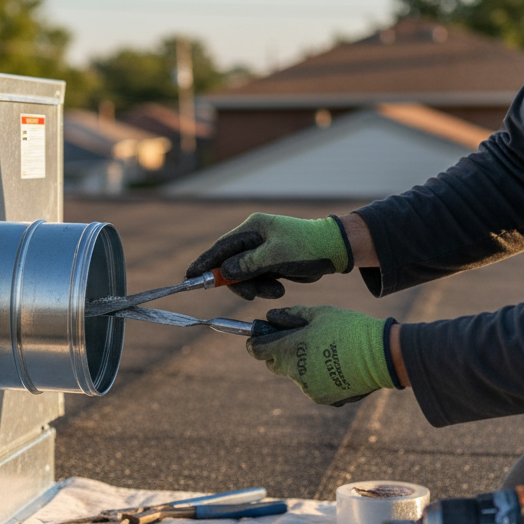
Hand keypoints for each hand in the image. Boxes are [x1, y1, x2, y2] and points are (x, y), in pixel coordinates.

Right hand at [186, 213, 351, 300]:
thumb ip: (247, 264)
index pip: (220, 247)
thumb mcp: (276, 256)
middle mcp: (254, 237)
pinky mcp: (271, 262)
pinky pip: (258, 278)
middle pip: (230, 264)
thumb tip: (223, 273)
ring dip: (256, 287)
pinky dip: (266, 287)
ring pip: (245, 275)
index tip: (188, 276)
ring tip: (276, 290)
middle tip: (249, 295)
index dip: (204, 262)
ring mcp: (262, 250)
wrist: (334, 251)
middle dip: (238, 282)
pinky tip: (280, 287)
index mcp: (253, 228)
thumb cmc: (307, 248)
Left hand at [247, 305, 398, 406]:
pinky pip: (313, 386)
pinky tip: (336, 365)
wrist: (381, 356)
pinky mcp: (322, 398)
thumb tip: (270, 316)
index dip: (256, 342)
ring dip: (302, 366)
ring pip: (296, 376)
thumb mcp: (319, 313)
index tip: (259, 337)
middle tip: (296, 340)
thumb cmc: (349, 329)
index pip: (257, 349)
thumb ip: (290, 315)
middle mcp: (294, 372)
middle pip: (274, 364)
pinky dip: (318, 377)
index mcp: (289, 349)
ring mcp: (308, 388)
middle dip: (279, 353)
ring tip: (326, 352)